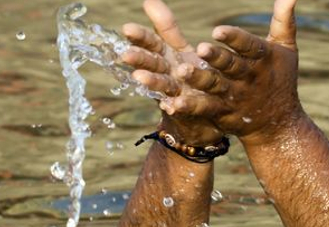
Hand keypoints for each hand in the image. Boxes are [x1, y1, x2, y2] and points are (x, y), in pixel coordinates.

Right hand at [121, 0, 220, 144]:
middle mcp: (168, 74)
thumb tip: (148, 0)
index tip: (127, 29)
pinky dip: (175, 107)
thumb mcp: (178, 47)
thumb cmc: (188, 74)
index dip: (140, 37)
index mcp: (166, 56)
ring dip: (151, 81)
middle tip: (126, 54)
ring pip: (163, 85)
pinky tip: (170, 105)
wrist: (203, 113)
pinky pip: (182, 108)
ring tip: (139, 78)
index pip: (151, 43)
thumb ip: (165, 26)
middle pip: (153, 64)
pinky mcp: (189, 110)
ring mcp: (177, 93)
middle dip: (140, 59)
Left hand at [163, 0, 303, 145]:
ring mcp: (235, 97)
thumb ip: (283, 20)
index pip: (249, 46)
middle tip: (200, 49)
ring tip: (181, 71)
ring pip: (215, 86)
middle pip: (231, 66)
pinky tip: (174, 103)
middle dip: (216, 58)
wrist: (280, 123)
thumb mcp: (285, 48)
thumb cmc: (281, 78)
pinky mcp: (224, 113)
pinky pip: (206, 108)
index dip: (234, 39)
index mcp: (263, 59)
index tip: (218, 30)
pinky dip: (191, 106)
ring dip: (199, 79)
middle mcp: (249, 78)